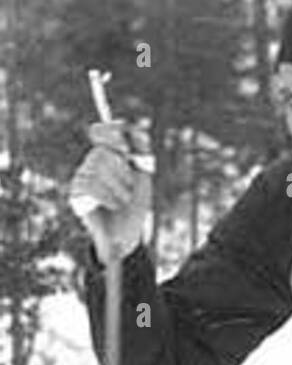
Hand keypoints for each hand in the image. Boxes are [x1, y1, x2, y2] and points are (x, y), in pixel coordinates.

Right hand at [69, 120, 153, 264]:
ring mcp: (81, 177)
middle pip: (102, 152)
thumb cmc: (135, 206)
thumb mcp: (143, 176)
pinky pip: (89, 185)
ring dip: (117, 187)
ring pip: (96, 167)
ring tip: (123, 201)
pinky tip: (113, 206)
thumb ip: (141, 152)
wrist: (127, 235)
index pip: (101, 131)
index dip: (111, 132)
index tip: (126, 147)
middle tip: (129, 188)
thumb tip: (138, 129)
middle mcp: (91, 162)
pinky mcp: (76, 194)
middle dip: (122, 172)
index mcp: (107, 154)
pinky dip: (107, 197)